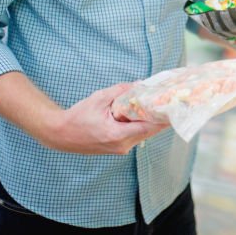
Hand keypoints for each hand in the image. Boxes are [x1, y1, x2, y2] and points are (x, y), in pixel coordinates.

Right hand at [41, 83, 167, 154]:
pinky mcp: (116, 148)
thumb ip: (120, 91)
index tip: (174, 111)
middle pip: (148, 132)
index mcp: (116, 135)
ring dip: (149, 122)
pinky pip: (134, 136)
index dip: (163, 119)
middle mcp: (121, 146)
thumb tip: (139, 85)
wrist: (61, 134)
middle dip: (159, 118)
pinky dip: (140, 126)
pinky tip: (142, 114)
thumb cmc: (77, 117)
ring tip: (158, 106)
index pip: (148, 128)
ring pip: (142, 135)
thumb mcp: (99, 98)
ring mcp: (119, 149)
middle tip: (170, 104)